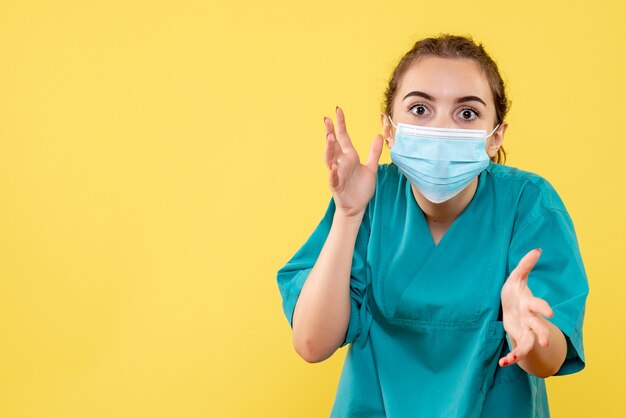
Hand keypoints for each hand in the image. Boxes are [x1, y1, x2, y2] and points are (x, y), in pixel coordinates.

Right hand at [323, 106, 382, 218]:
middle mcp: (341, 163)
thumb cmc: (361, 188)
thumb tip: (379, 135)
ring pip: (330, 158)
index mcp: (349, 156)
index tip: (337, 110)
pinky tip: (332, 166)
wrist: (357, 206)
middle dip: (330, 132)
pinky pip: (333, 178)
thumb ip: (374, 152)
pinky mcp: (336, 185)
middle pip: (333, 144)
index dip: (340, 124)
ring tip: (329, 137)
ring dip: (329, 148)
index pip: (343, 137)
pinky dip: (332, 172)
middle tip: (327, 119)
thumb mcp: (371, 167)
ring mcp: (337, 173)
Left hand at [499, 248, 554, 366]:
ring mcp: (526, 330)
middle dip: (543, 334)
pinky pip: (518, 350)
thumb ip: (525, 266)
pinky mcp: (519, 337)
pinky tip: (503, 363)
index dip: (544, 308)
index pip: (538, 305)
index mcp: (529, 303)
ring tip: (513, 357)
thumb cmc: (514, 292)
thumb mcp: (516, 278)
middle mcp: (530, 319)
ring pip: (529, 342)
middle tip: (546, 342)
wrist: (511, 308)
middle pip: (539, 327)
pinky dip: (512, 357)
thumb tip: (537, 249)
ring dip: (523, 350)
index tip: (550, 313)